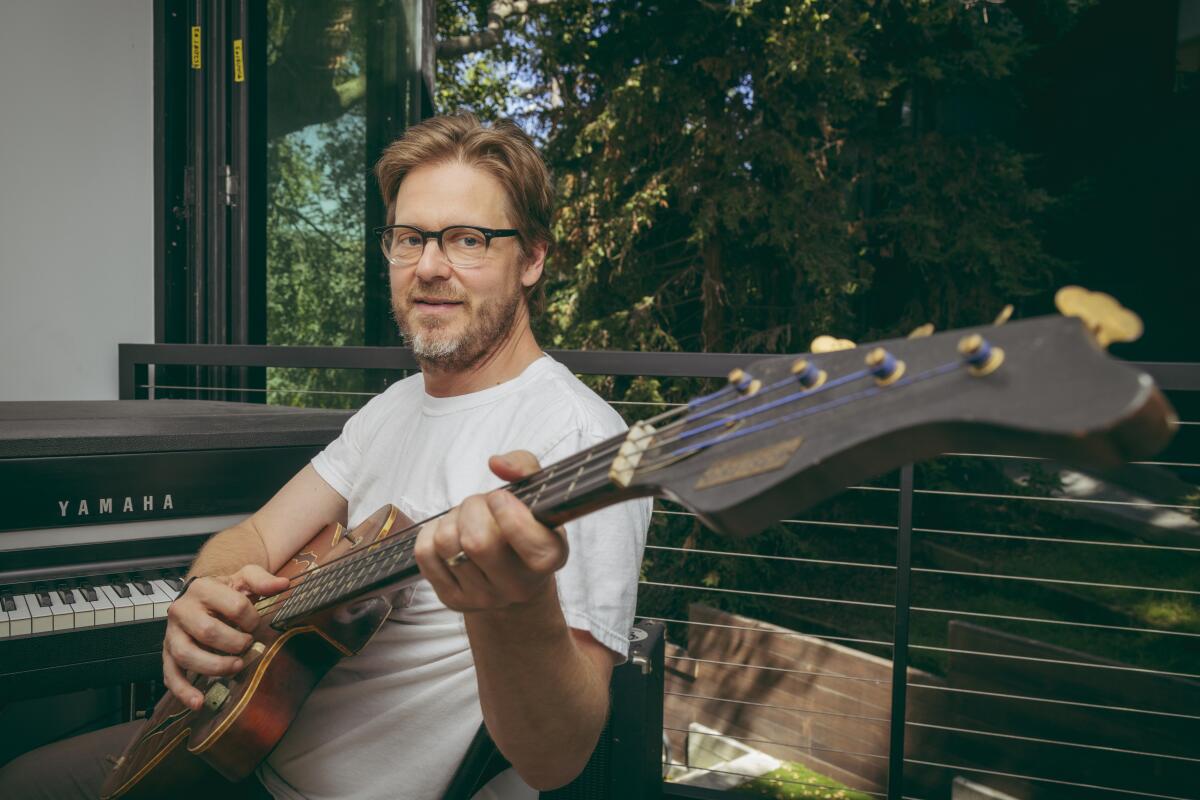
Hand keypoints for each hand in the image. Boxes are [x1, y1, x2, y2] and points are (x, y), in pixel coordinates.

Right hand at [162, 565, 289, 709]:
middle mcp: (182, 610)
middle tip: (247, 645)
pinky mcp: (167, 652)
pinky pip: (170, 674)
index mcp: (203, 588)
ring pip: (186, 655)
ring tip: (235, 667)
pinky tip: (198, 702)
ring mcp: (172, 633)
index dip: (251, 619)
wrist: (200, 596)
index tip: (254, 624)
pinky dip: (183, 691)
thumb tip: (283, 585)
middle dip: (234, 643)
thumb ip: (262, 580)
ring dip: (214, 666)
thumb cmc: (224, 590)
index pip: (234, 606)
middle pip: (208, 632)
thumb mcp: (244, 578)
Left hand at [414, 450, 566, 612]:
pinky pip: (425, 555)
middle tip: (480, 504)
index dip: (507, 511)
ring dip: (451, 519)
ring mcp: (484, 598)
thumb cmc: (525, 526)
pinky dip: (430, 533)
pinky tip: (449, 532)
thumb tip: (496, 463)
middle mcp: (519, 586)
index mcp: (550, 558)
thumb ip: (525, 467)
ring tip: (465, 518)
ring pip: (448, 545)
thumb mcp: (537, 495)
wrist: (513, 576)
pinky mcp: (453, 600)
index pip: (528, 542)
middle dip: (472, 508)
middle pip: (477, 543)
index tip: (501, 498)